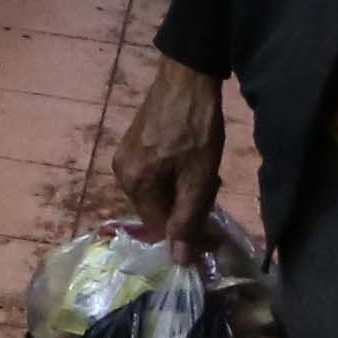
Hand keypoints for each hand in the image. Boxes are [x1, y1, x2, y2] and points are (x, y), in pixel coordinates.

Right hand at [113, 57, 226, 250]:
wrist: (188, 77)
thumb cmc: (195, 128)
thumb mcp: (198, 178)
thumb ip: (188, 220)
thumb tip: (178, 261)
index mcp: (133, 184)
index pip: (160, 228)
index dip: (189, 230)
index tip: (215, 223)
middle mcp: (121, 172)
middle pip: (159, 209)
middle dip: (187, 206)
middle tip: (211, 185)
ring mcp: (126, 156)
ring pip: (160, 192)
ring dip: (184, 190)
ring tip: (205, 170)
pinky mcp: (135, 143)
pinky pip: (156, 174)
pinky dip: (176, 175)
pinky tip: (192, 159)